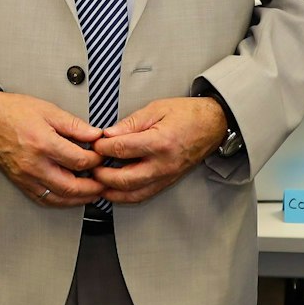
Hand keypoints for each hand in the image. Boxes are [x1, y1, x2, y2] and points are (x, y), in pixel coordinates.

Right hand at [0, 89, 105, 204]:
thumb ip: (74, 125)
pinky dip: (61, 201)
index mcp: (43, 144)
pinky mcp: (20, 182)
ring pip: (58, 198)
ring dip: (79, 199)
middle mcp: (34, 165)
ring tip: (93, 192)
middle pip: (71, 186)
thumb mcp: (48, 110)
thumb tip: (95, 134)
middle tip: (105, 182)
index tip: (102, 155)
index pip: (79, 161)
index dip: (96, 160)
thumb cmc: (12, 111)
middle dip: (93, 187)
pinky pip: (43, 199)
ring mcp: (26, 177)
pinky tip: (71, 196)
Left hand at [91, 97, 228, 204]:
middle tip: (90, 167)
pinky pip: (144, 195)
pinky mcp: (168, 181)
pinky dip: (126, 196)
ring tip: (96, 184)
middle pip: (124, 178)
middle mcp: (163, 164)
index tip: (94, 144)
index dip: (103, 148)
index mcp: (159, 142)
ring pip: (133, 193)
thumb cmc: (188, 114)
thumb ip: (131, 123)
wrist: (213, 124)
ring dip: (111, 192)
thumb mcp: (156, 109)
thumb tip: (108, 134)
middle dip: (102, 175)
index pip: (122, 149)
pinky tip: (114, 191)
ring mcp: (166, 176)